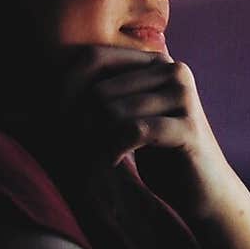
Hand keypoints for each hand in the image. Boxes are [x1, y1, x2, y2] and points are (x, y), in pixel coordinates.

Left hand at [49, 43, 237, 220]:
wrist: (204, 190)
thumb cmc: (159, 153)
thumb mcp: (130, 115)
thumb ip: (104, 94)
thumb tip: (44, 85)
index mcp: (156, 61)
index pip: (94, 58)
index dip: (67, 90)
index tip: (62, 124)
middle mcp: (172, 70)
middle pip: (99, 89)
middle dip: (83, 125)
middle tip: (84, 149)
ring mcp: (184, 95)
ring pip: (112, 110)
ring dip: (97, 141)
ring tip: (99, 155)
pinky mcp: (189, 127)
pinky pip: (133, 130)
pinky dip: (114, 149)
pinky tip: (113, 161)